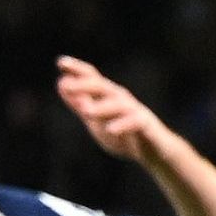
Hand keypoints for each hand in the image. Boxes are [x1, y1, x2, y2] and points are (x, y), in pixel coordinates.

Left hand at [56, 56, 174, 160]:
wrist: (154, 151)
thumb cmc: (123, 134)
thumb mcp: (95, 120)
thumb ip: (80, 104)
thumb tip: (61, 83)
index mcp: (107, 96)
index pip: (92, 77)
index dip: (77, 70)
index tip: (60, 63)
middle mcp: (121, 98)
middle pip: (102, 87)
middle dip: (84, 85)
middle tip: (66, 85)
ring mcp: (134, 110)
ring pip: (118, 104)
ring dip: (101, 106)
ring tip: (85, 111)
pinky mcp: (146, 125)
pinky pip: (135, 122)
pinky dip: (123, 124)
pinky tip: (111, 129)